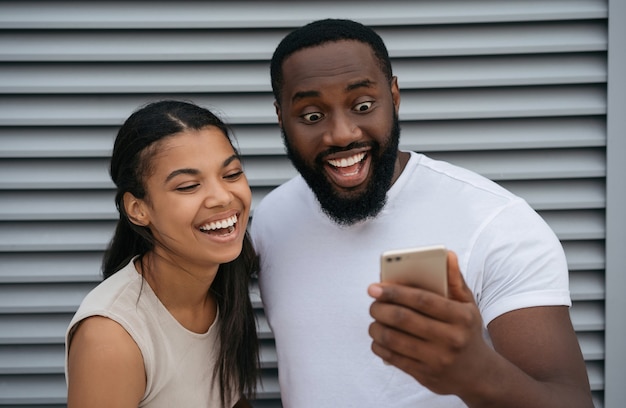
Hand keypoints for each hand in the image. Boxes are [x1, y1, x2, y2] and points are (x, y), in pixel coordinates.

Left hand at [368, 251, 493, 396]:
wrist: (479, 375)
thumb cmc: (467, 331)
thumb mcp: (468, 306)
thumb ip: (455, 280)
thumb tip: (447, 254)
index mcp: (460, 317)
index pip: (422, 300)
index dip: (395, 292)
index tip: (375, 287)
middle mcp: (450, 339)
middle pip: (404, 319)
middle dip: (380, 309)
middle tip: (372, 304)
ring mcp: (437, 359)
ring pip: (394, 340)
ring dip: (376, 328)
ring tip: (374, 320)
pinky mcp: (425, 375)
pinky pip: (393, 359)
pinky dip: (379, 347)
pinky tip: (378, 339)